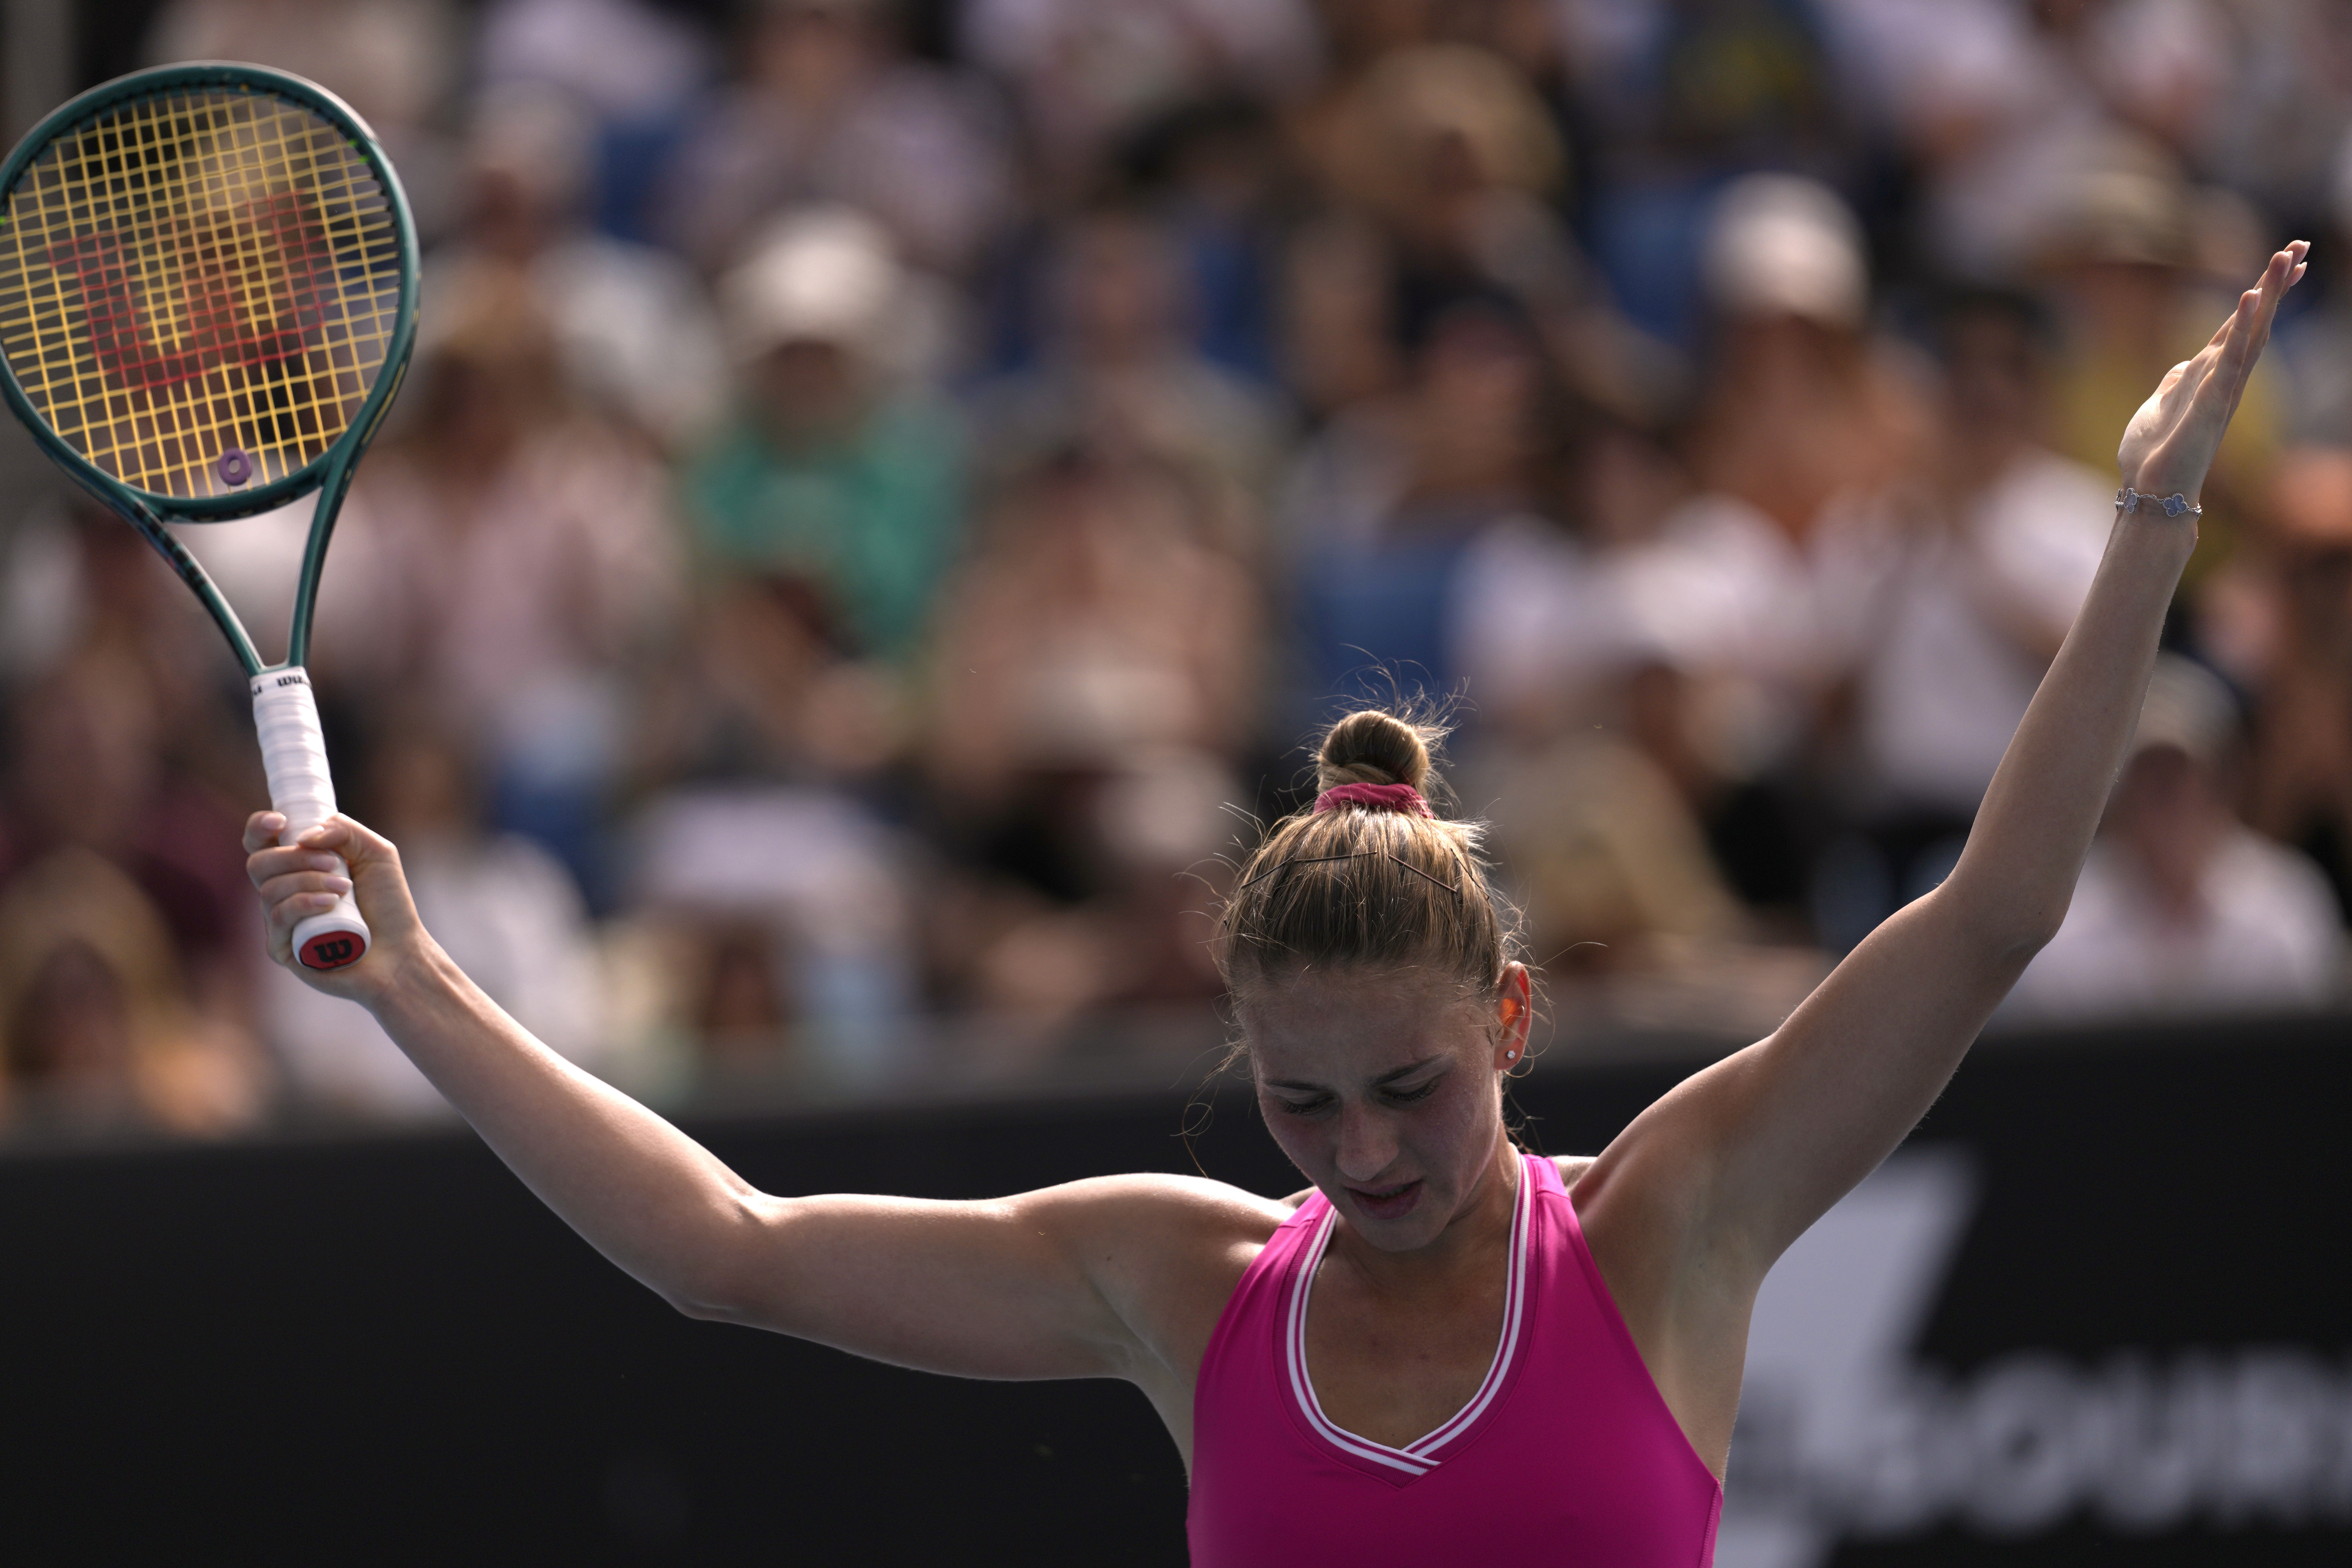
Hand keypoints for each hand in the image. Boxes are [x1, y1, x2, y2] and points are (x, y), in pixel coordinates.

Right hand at [243, 811, 427, 1000]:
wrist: (400, 951)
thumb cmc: (389, 903)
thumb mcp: (377, 852)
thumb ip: (344, 829)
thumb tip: (303, 836)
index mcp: (297, 867)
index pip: (261, 843)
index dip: (259, 828)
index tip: (280, 821)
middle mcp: (282, 893)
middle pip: (259, 863)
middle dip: (295, 857)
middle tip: (333, 864)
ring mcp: (279, 922)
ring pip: (269, 889)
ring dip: (309, 881)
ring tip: (344, 889)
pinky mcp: (283, 948)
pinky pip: (278, 917)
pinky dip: (304, 904)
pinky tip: (331, 905)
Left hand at [2116, 241, 2307, 506]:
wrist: (2149, 490)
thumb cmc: (2155, 454)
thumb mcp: (2160, 407)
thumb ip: (2175, 384)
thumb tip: (2182, 365)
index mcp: (2211, 375)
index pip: (2240, 326)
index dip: (2261, 294)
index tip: (2285, 263)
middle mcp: (2225, 379)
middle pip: (2256, 322)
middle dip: (2276, 284)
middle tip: (2298, 247)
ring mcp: (2223, 389)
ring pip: (2251, 333)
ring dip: (2267, 295)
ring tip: (2285, 258)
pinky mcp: (2213, 402)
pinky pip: (2230, 359)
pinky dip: (2240, 329)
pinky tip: (2250, 299)